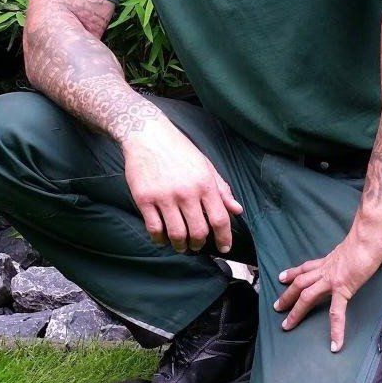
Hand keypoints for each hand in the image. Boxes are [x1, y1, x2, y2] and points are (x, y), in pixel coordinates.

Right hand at [121, 115, 242, 254]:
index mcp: (204, 183)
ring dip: (180, 245)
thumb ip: (222, 189)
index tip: (224, 248)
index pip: (220, 219)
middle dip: (199, 244)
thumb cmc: (179, 150)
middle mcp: (186, 192)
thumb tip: (237, 210)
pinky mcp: (144, 199)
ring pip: (176, 234)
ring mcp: (164, 196)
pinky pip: (154, 228)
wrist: (148, 134)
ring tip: (180, 245)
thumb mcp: (205, 165)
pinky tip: (162, 237)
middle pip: (198, 231)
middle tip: (196, 245)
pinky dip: (160, 239)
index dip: (224, 238)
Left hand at [273, 224, 381, 351]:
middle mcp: (327, 268)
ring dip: (296, 310)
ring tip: (287, 325)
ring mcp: (332, 278)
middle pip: (300, 281)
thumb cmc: (376, 237)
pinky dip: (336, 329)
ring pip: (306, 295)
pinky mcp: (342, 287)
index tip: (282, 277)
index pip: (308, 267)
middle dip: (287, 295)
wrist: (373, 236)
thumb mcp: (374, 244)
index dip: (293, 272)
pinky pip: (336, 312)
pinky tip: (335, 345)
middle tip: (276, 306)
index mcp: (331, 259)